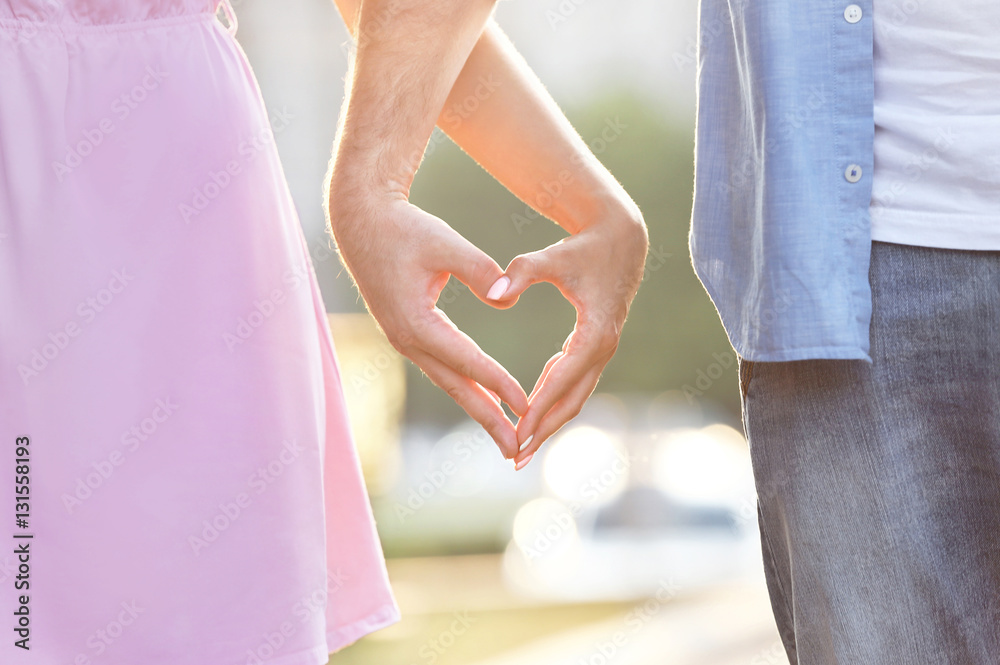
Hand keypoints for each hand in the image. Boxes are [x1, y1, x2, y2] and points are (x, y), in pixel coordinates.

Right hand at [328, 195, 528, 457]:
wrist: (361, 219)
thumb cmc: (405, 228)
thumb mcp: (446, 243)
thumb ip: (481, 271)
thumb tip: (508, 300)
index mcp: (416, 323)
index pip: (467, 361)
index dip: (498, 384)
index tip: (526, 406)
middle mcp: (407, 339)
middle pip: (455, 387)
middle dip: (488, 419)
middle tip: (516, 449)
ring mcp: (403, 339)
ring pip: (448, 381)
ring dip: (477, 408)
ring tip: (505, 435)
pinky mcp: (406, 332)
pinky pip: (440, 367)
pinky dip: (464, 386)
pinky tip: (482, 399)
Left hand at [488, 210, 647, 467]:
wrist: (619, 238)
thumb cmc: (582, 246)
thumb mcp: (551, 257)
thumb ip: (521, 273)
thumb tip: (495, 296)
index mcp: (596, 334)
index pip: (564, 380)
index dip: (540, 407)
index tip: (517, 431)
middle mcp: (603, 348)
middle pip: (573, 400)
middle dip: (544, 431)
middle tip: (516, 458)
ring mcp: (602, 350)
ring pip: (575, 396)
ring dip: (549, 423)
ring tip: (521, 448)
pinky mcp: (595, 346)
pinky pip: (573, 381)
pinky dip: (553, 399)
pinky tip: (531, 412)